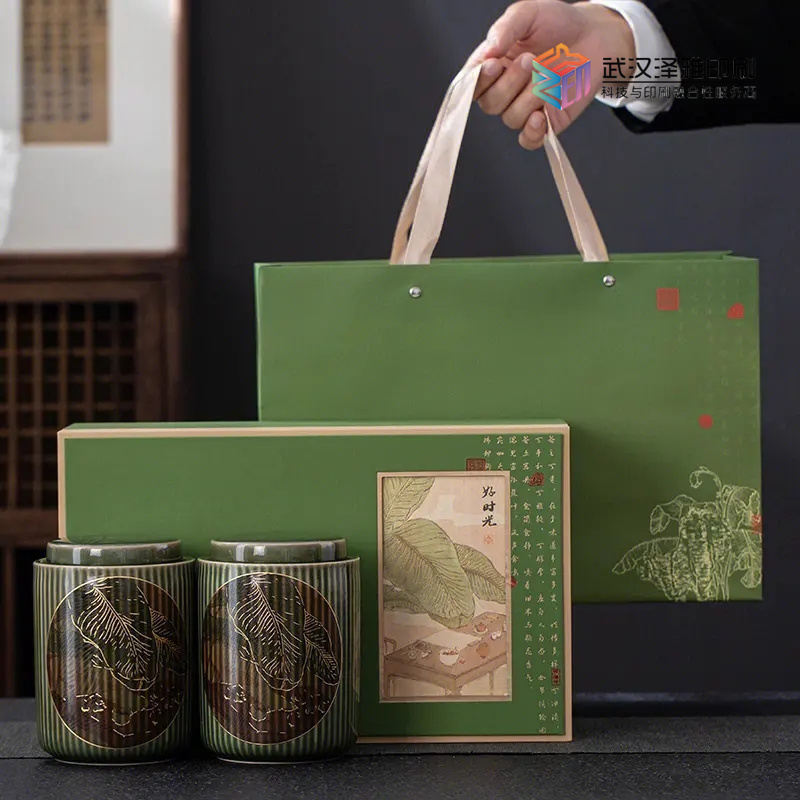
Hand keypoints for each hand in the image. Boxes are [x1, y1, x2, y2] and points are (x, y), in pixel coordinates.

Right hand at [470, 1, 634, 148]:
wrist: (595, 37)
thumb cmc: (560, 23)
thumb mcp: (529, 13)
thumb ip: (506, 27)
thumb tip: (490, 49)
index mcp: (493, 65)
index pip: (471, 84)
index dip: (479, 80)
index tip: (496, 64)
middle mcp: (504, 90)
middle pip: (490, 104)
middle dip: (509, 84)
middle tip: (531, 60)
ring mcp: (524, 108)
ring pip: (511, 118)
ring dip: (530, 97)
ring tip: (549, 75)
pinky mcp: (544, 123)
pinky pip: (528, 140)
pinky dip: (532, 132)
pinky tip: (541, 116)